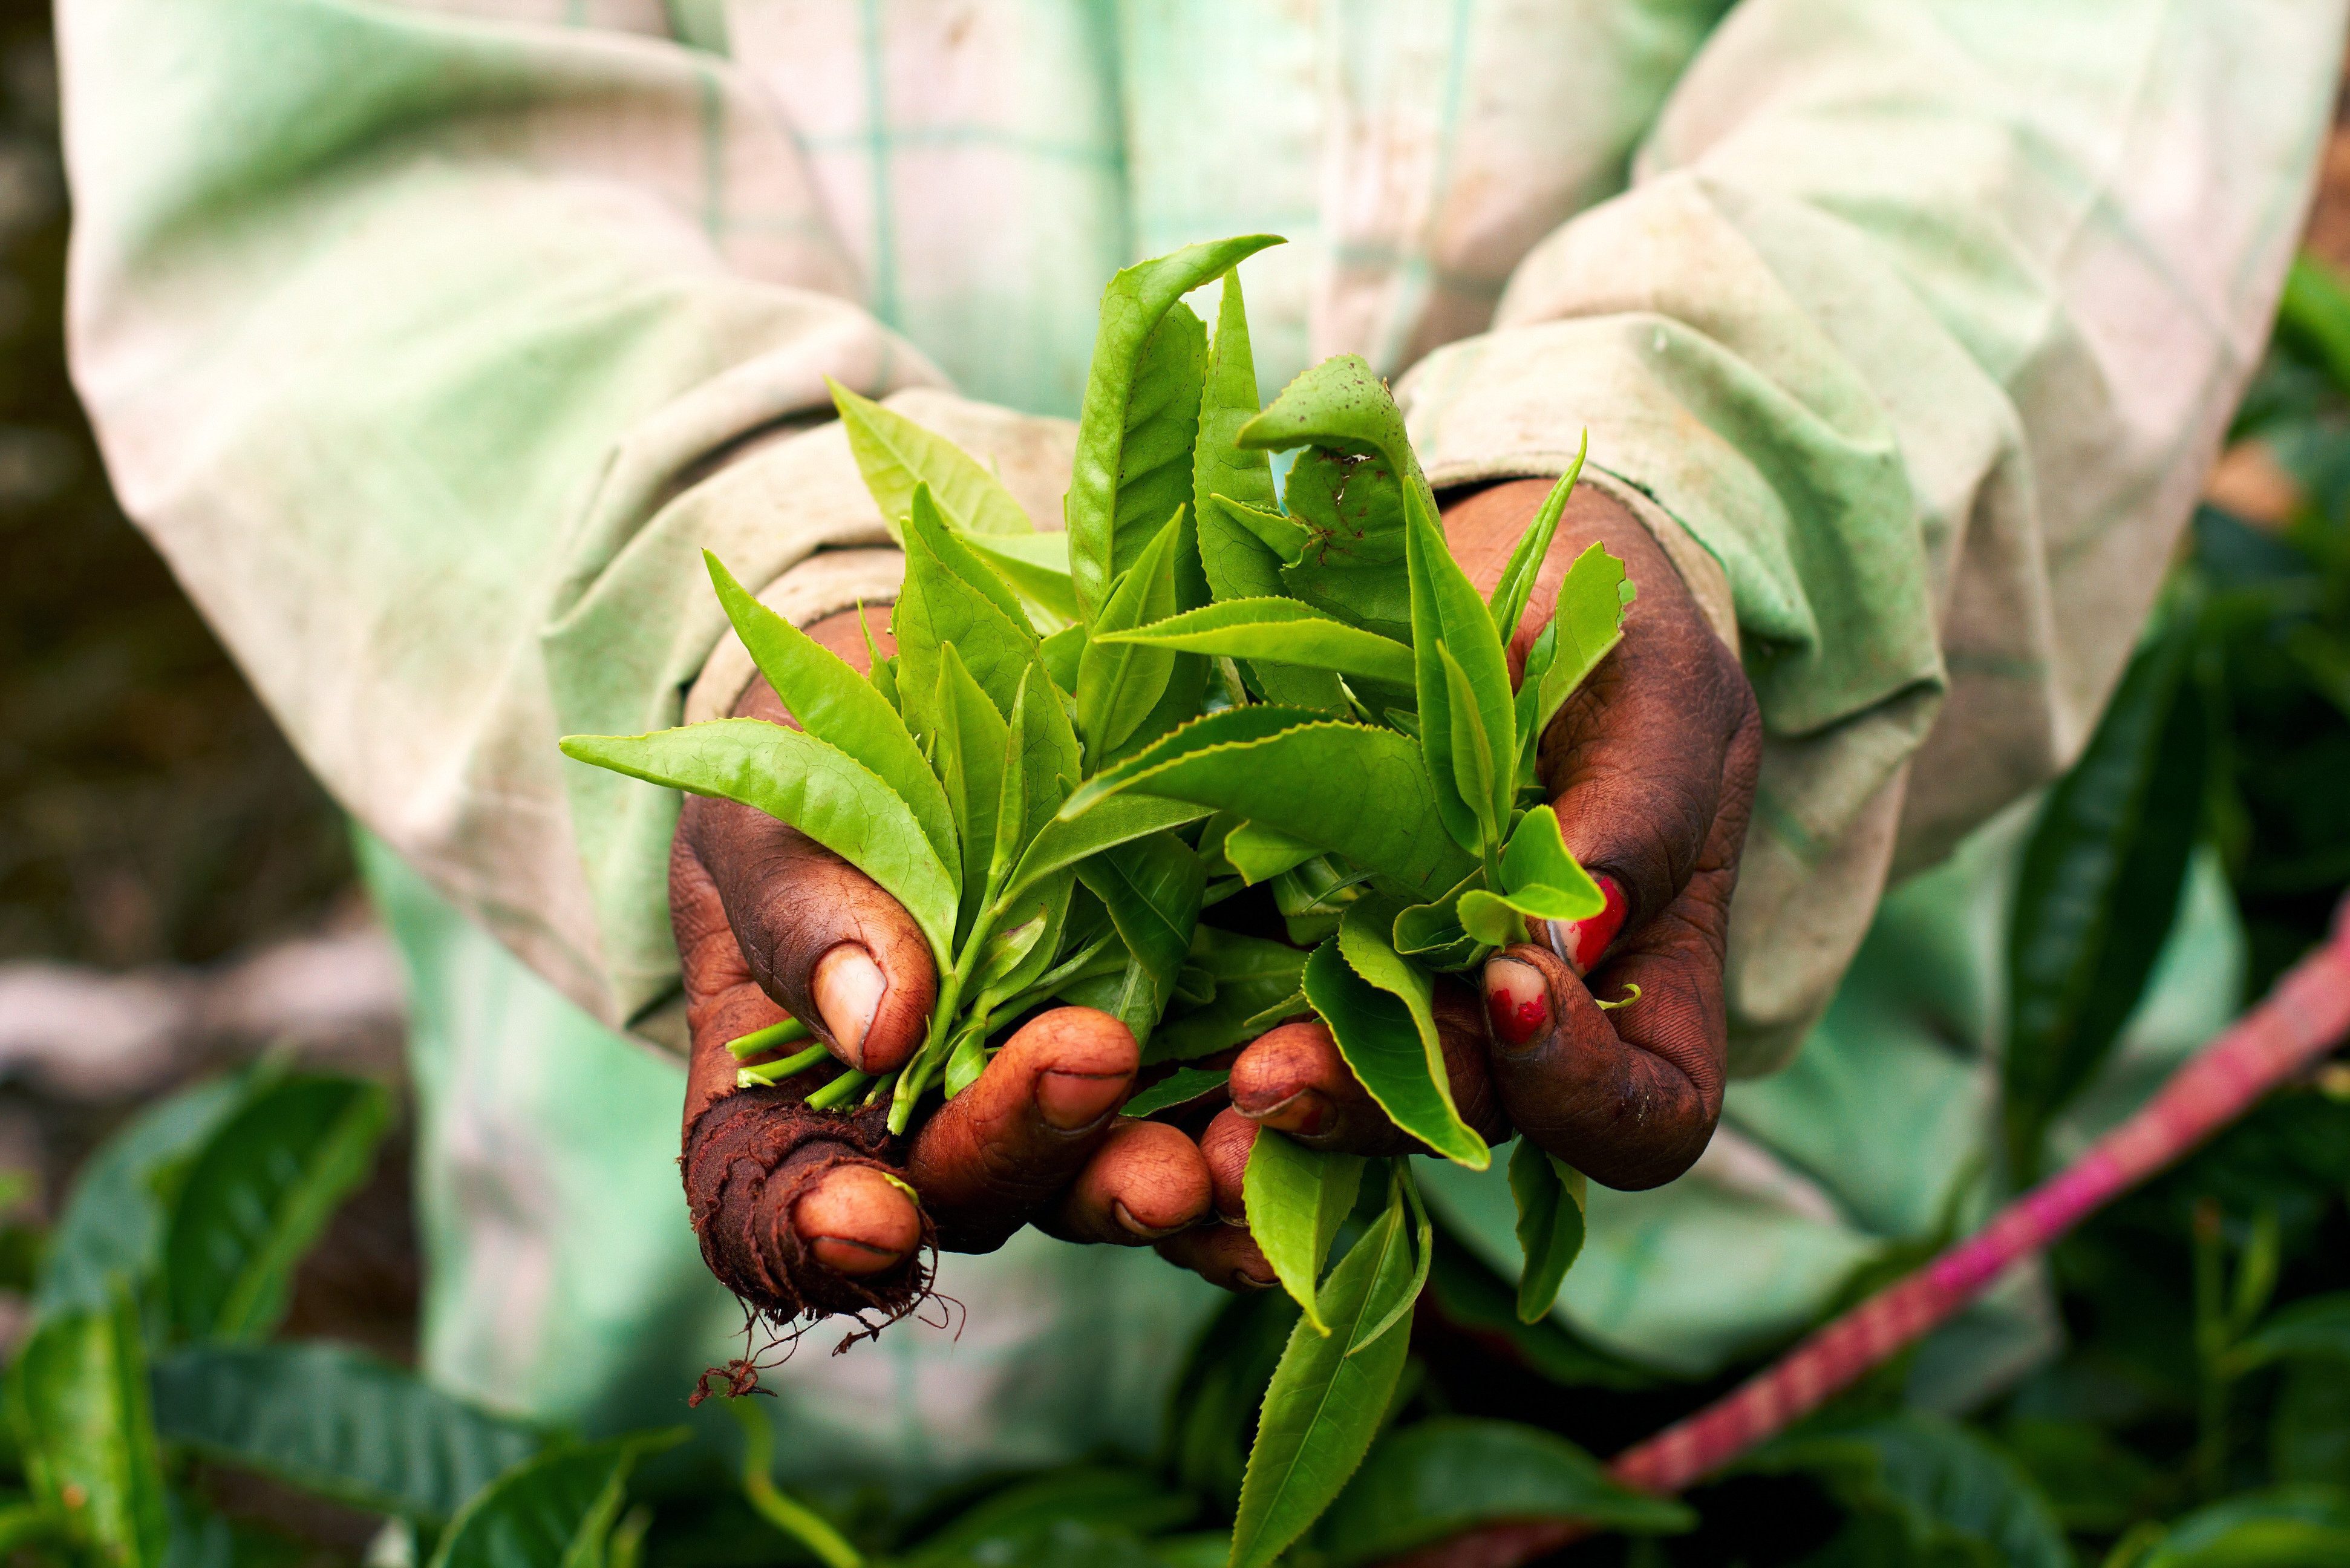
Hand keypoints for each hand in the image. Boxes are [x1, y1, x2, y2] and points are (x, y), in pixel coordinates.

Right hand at [671, 610, 1218, 1322]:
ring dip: (1170, 1180)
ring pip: (1108, 1181)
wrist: (937, 697)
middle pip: (979, 1191)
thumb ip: (805, 909)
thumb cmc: (815, 764)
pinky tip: (1302, 1108)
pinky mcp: (1174, 1048)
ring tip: (1223, 1149)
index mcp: (791, 1097)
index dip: (813, 1238)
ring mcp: (1059, 1100)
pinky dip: (1271, 1131)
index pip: (780, 1209)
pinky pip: (1221, 1117)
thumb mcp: (778, 807)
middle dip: (1042, 1152)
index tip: (862, 1222)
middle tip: (1099, 1081)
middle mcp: (933, 1128)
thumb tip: (878, 1025)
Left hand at [1170, 481, 1759, 1284]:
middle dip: (1380, 1108)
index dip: (1584, 1091)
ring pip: (1353, 1097)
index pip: (1644, 1116)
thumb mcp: (1656, 687)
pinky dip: (1214, 1040)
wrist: (1493, 570)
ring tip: (1222, 1075)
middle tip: (1278, 1074)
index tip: (1515, 985)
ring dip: (1288, 1096)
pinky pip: (1263, 1025)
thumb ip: (1642, 807)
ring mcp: (1408, 1000)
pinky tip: (1151, 1033)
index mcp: (1645, 988)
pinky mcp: (1301, 952)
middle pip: (1470, 1124)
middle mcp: (1523, 1028)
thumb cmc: (1612, 624)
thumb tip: (1574, 945)